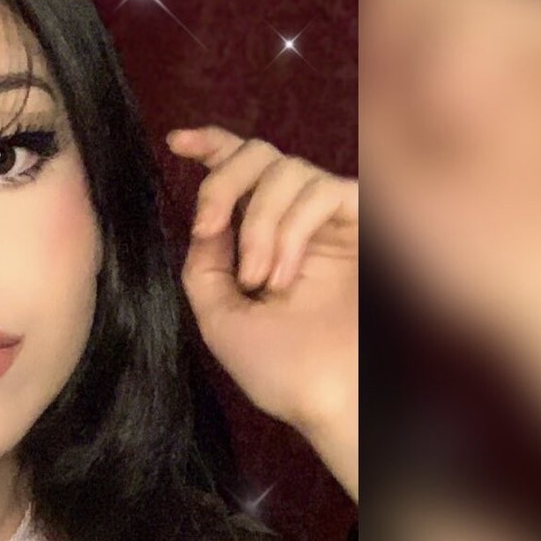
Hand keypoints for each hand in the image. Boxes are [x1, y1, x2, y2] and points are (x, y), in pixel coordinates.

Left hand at [168, 126, 357, 447]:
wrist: (330, 398)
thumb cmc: (281, 371)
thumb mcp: (219, 318)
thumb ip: (204, 266)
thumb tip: (203, 219)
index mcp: (260, 242)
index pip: (238, 177)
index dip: (210, 147)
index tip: (176, 142)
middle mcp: (295, 223)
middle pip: (257, 155)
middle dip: (223, 183)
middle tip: (209, 230)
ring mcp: (330, 221)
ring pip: (284, 170)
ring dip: (258, 225)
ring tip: (260, 281)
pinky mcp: (364, 220)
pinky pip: (320, 190)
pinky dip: (289, 229)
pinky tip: (284, 274)